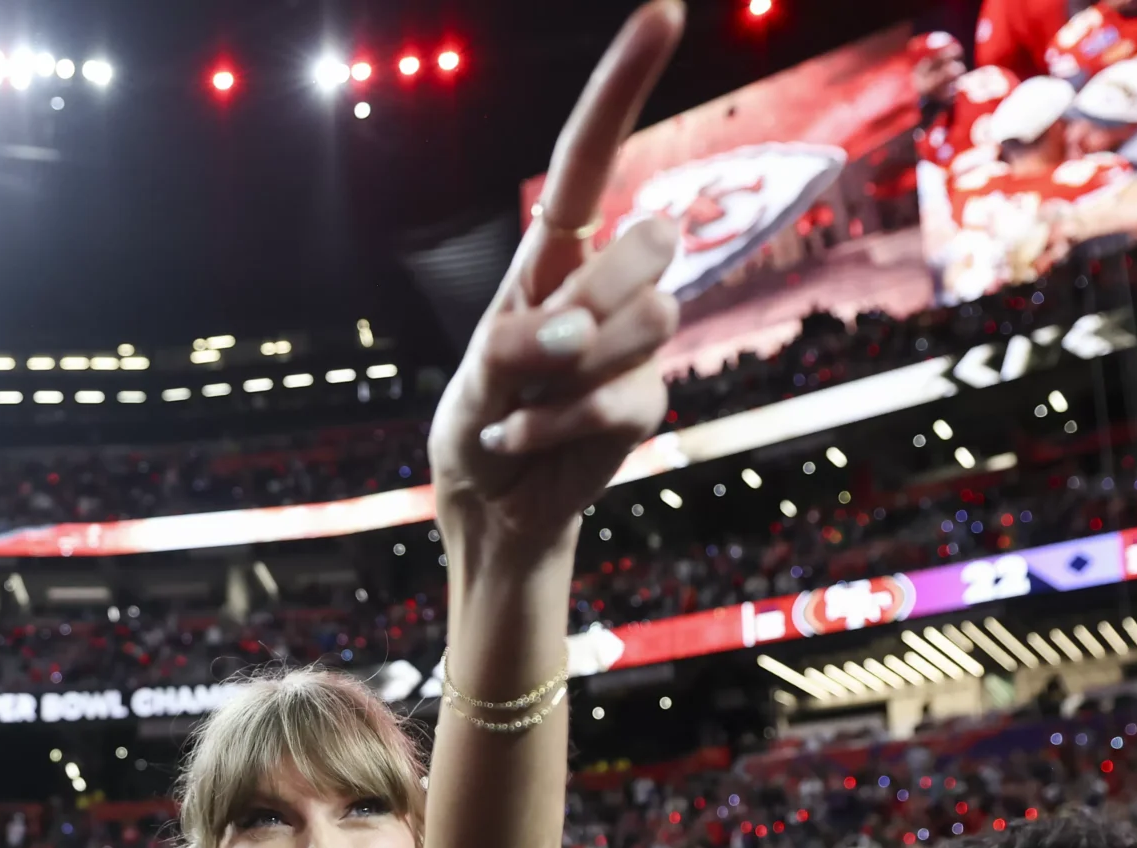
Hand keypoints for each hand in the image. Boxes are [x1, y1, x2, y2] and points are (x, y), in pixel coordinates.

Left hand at [429, 0, 685, 569]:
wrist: (490, 509)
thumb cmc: (475, 425)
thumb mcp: (472, 381)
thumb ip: (513, 349)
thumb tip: (570, 334)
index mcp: (553, 255)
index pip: (590, 159)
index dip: (623, 87)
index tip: (664, 12)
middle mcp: (604, 287)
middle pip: (651, 244)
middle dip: (598, 297)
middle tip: (538, 355)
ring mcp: (635, 345)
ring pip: (651, 320)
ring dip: (566, 378)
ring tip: (520, 412)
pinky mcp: (647, 401)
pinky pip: (623, 398)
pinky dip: (560, 427)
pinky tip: (526, 443)